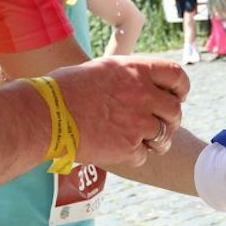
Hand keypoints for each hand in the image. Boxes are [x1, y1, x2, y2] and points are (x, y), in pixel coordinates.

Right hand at [49, 56, 188, 168]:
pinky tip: (118, 150)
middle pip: (174, 110)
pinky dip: (134, 156)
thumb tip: (141, 84)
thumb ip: (128, 77)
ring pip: (163, 136)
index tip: (176, 97)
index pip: (177, 76)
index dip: (181, 89)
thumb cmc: (64, 89)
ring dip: (156, 141)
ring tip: (139, 141)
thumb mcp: (101, 70)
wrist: (45, 115)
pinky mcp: (128, 147)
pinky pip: (143, 155)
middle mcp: (143, 94)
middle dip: (169, 120)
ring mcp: (137, 122)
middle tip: (158, 125)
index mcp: (137, 69)